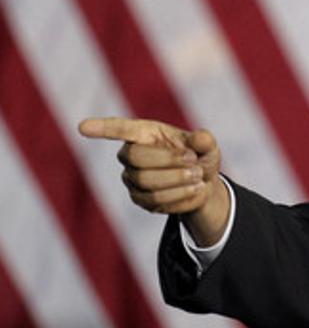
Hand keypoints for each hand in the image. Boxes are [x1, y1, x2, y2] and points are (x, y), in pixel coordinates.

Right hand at [78, 117, 229, 244]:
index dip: (102, 128)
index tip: (82, 127)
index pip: (120, 129)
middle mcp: (131, 154)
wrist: (203, 184)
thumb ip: (204, 140)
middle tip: (194, 162)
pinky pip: (154, 200)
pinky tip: (194, 190)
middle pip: (135, 156)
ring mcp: (131, 178)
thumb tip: (200, 137)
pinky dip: (179, 195)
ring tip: (198, 176)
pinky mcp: (138, 199)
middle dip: (169, 160)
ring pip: (145, 180)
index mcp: (145, 133)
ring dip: (177, 179)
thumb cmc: (200, 157)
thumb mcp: (207, 146)